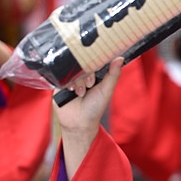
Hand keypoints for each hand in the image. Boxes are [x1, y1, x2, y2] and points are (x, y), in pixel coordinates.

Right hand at [55, 58, 123, 177]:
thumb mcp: (106, 90)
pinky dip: (67, 82)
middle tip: (90, 86)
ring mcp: (70, 77)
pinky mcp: (59, 82)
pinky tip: (71, 90)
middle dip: (87, 74)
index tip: (97, 71)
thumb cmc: (95, 108)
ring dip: (78, 81)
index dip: (96, 63)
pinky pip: (61, 74)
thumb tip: (120, 58)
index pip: (94, 59)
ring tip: (80, 93)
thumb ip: (113, 75)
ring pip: (72, 69)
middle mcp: (81, 74)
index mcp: (94, 74)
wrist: (78, 123)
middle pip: (82, 63)